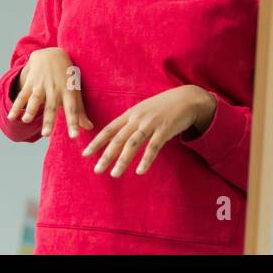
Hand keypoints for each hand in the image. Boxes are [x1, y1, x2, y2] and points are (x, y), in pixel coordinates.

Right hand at [7, 47, 94, 138]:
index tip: (74, 136)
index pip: (72, 109)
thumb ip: (80, 111)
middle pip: (52, 106)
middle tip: (46, 134)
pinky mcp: (30, 82)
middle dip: (48, 120)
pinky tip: (11, 117)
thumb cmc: (66, 77)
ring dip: (30, 109)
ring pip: (36, 98)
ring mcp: (41, 84)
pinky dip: (16, 106)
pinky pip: (22, 95)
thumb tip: (90, 128)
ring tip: (26, 120)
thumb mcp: (74, 91)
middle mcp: (55, 88)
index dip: (74, 122)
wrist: (52, 54)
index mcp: (68, 91)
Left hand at [81, 85, 212, 177]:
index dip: (97, 142)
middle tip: (97, 170)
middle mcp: (137, 118)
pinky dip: (146, 160)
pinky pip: (153, 147)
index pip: (109, 129)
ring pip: (132, 144)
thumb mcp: (143, 111)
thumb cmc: (163, 107)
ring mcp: (150, 123)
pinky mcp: (164, 130)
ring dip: (122, 160)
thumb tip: (118, 136)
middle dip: (106, 155)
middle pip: (118, 139)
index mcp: (130, 114)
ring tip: (115, 174)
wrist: (186, 99)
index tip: (86, 154)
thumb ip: (131, 122)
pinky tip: (140, 171)